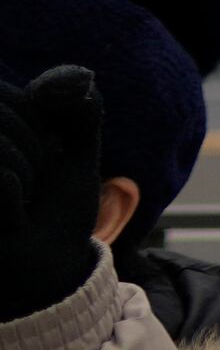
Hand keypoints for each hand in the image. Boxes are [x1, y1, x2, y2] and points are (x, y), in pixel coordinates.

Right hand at [0, 65, 104, 319]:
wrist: (50, 272)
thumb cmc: (58, 212)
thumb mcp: (80, 151)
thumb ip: (82, 109)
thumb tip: (81, 77)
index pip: (22, 96)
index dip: (46, 128)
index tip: (43, 161)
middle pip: (5, 113)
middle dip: (37, 152)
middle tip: (29, 188)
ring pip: (1, 144)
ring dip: (27, 176)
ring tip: (18, 204)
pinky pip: (1, 178)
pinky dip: (17, 199)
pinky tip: (10, 222)